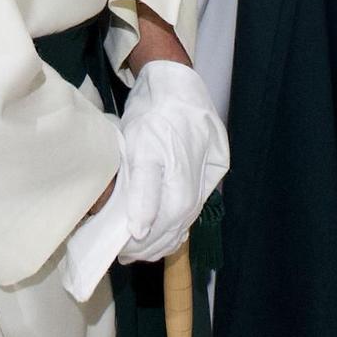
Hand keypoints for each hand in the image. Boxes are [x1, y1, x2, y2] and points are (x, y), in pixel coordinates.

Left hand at [117, 61, 228, 264]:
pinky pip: (197, 203)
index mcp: (183, 175)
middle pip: (178, 223)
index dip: (144, 242)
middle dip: (153, 244)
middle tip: (128, 253)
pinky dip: (180, 219)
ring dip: (167, 236)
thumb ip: (143, 190)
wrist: (174, 82)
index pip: (165, 223)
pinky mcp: (214, 167)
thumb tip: (141, 231)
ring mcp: (210, 173)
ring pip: (189, 216)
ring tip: (143, 247)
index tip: (122, 251)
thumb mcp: (138, 147)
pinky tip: (165, 229)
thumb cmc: (152, 112)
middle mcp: (202, 179)